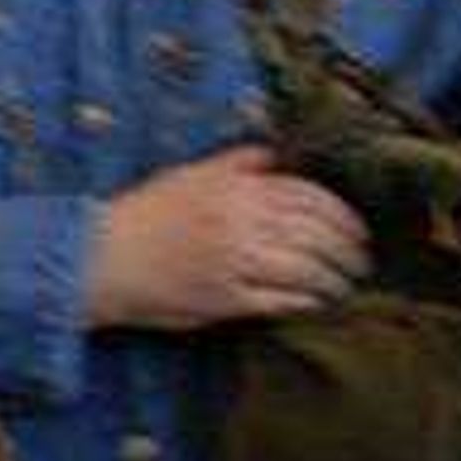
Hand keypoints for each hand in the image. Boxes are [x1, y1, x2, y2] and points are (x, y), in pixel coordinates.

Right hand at [83, 146, 368, 331]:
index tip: (359, 230)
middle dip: (348, 250)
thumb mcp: (191, 175)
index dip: (344, 216)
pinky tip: (316, 303)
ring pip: (305, 269)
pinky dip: (304, 302)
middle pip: (317, 235)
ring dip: (333, 279)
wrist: (97, 260)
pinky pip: (278, 301)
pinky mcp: (221, 300)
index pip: (311, 199)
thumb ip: (238, 163)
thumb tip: (278, 157)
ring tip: (346, 286)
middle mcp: (243, 224)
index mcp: (240, 190)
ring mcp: (234, 264)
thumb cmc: (143, 215)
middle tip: (362, 262)